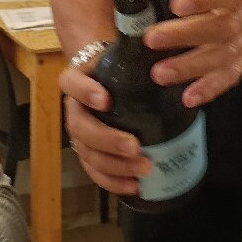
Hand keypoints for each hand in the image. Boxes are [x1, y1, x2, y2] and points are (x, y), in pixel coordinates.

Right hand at [59, 65, 151, 196]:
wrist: (105, 77)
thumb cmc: (118, 66)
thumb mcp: (123, 56)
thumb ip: (139, 58)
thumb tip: (170, 65)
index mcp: (77, 79)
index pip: (71, 83)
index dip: (85, 92)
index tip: (106, 100)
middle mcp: (73, 108)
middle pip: (80, 127)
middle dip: (107, 140)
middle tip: (135, 146)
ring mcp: (78, 133)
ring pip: (87, 153)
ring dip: (114, 165)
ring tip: (142, 169)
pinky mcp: (87, 152)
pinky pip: (94, 171)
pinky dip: (113, 181)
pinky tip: (134, 186)